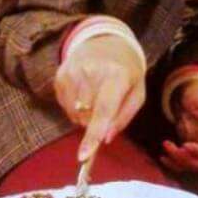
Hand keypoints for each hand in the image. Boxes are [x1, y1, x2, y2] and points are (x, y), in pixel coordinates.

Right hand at [54, 35, 145, 160]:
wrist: (105, 42)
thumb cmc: (126, 73)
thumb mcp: (137, 93)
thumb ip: (124, 117)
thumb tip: (106, 139)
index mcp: (117, 75)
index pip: (104, 110)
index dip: (93, 134)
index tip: (84, 156)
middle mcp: (92, 72)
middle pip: (86, 117)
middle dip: (95, 123)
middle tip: (105, 107)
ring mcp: (72, 72)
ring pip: (74, 114)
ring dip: (84, 116)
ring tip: (94, 97)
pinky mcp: (60, 75)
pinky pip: (64, 106)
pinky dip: (74, 107)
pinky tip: (83, 92)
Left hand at [161, 79, 197, 173]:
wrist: (191, 95)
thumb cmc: (196, 95)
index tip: (185, 145)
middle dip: (191, 161)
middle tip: (175, 149)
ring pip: (195, 166)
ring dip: (179, 161)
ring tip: (166, 145)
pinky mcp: (191, 153)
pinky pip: (185, 165)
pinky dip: (174, 164)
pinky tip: (162, 157)